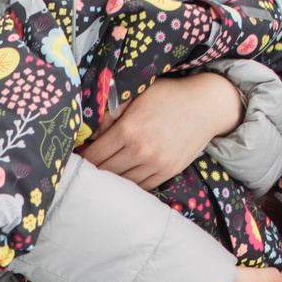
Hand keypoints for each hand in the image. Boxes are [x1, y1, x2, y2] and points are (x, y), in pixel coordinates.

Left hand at [77, 73, 242, 190]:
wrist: (206, 106)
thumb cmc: (167, 96)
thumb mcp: (136, 95)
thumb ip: (110, 113)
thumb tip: (87, 131)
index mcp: (128, 129)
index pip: (94, 155)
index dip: (82, 159)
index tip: (75, 160)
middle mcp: (141, 150)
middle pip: (105, 172)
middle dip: (92, 172)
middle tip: (82, 171)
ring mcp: (156, 164)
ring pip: (122, 182)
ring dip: (110, 180)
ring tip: (101, 176)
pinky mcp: (168, 172)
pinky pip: (141, 186)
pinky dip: (129, 183)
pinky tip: (122, 177)